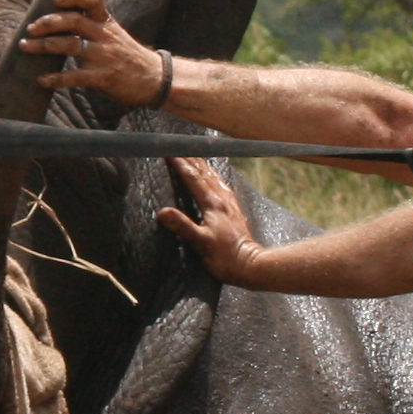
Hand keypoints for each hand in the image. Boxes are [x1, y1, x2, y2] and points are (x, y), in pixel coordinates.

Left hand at [18, 0, 163, 104]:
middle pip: (73, 20)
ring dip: (44, 46)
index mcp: (107, 23)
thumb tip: (60, 23)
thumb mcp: (114, 35)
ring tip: (27, 47)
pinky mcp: (103, 77)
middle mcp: (104, 35)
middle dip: (48, 22)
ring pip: (70, 45)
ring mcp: (104, 56)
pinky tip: (42, 80)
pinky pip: (74, 77)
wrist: (155, 80)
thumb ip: (92, 28)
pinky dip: (55, 78)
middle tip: (30, 28)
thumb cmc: (129, 57)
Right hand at [154, 157, 264, 282]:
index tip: (169, 153)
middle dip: (192, 160)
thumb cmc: (224, 257)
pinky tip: (216, 180)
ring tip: (196, 158)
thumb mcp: (200, 242)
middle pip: (205, 174)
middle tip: (180, 148)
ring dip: (204, 167)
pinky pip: (224, 187)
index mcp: (212, 204)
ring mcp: (230, 205)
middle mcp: (222, 200)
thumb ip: (182, 226)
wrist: (249, 265)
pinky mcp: (235, 212)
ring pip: (215, 179)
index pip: (193, 179)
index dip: (180, 165)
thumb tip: (163, 212)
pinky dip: (216, 178)